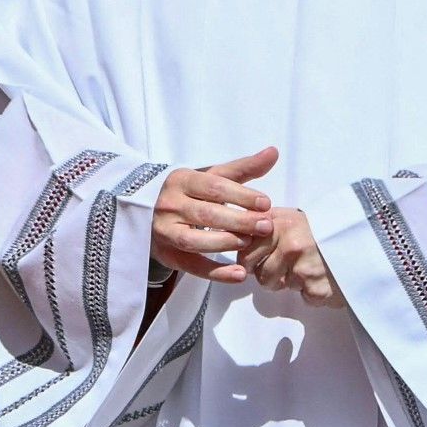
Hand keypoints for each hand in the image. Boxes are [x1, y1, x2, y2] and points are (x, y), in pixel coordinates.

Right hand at [151, 146, 277, 283]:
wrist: (152, 213)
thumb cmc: (191, 193)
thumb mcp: (212, 177)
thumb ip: (243, 168)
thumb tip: (274, 152)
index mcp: (181, 180)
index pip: (213, 187)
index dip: (241, 196)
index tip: (266, 204)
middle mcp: (169, 204)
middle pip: (207, 214)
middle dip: (240, 221)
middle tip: (266, 226)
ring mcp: (166, 231)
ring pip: (195, 241)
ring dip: (226, 242)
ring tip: (249, 242)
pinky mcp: (168, 255)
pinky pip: (192, 266)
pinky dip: (216, 272)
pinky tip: (239, 274)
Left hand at [238, 207, 345, 306]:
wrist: (365, 236)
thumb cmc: (324, 226)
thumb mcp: (293, 216)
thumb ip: (266, 225)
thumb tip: (240, 236)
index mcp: (280, 226)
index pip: (245, 255)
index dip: (251, 260)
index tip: (260, 259)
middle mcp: (290, 246)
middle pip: (261, 276)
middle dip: (270, 274)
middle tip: (286, 265)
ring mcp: (304, 269)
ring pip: (281, 287)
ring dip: (291, 282)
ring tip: (309, 266)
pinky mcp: (319, 289)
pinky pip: (305, 298)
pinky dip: (313, 291)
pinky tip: (324, 275)